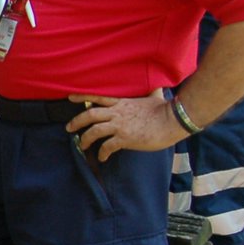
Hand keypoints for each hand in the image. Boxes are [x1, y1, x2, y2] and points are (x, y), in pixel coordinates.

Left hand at [65, 89, 182, 161]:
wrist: (174, 120)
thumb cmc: (166, 109)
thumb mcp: (155, 96)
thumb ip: (151, 92)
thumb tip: (158, 86)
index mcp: (122, 102)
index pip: (97, 97)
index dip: (82, 97)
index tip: (70, 97)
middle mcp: (117, 113)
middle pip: (90, 114)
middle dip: (76, 121)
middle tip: (69, 128)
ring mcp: (120, 125)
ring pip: (94, 131)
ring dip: (85, 139)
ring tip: (82, 146)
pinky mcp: (125, 138)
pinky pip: (107, 146)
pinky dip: (102, 153)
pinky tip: (102, 157)